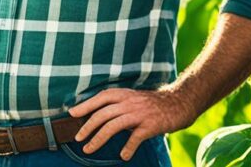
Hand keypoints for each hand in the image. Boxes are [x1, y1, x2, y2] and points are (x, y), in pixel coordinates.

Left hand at [69, 87, 197, 160]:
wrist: (179, 103)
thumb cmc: (152, 104)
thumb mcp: (132, 99)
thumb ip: (117, 106)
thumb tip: (97, 117)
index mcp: (123, 95)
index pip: (100, 99)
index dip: (85, 106)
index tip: (72, 114)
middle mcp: (128, 102)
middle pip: (102, 114)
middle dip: (87, 127)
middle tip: (78, 138)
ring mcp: (139, 114)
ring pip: (112, 126)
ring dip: (98, 139)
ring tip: (89, 149)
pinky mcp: (150, 125)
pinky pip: (135, 138)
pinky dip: (128, 147)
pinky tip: (123, 155)